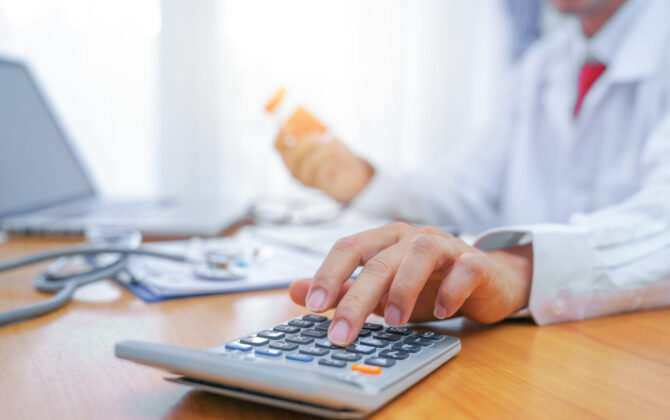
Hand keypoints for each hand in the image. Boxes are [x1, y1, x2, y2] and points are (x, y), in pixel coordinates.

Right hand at [274, 128, 373, 203]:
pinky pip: (320, 173)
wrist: (351, 172)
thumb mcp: (325, 137)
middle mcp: (293, 167)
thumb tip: (311, 116)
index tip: (291, 124)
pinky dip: (330, 162)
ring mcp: (304, 178)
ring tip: (333, 146)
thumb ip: (315, 128)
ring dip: (321, 152)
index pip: (278, 145)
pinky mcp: (317, 186)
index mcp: (290, 153)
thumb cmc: (334, 153)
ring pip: (306, 165)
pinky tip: (338, 158)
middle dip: (305, 143)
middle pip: (290, 156)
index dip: (282, 134)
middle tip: (321, 136)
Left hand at [289, 223, 532, 345]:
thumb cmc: (428, 283)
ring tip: (395, 322)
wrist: (485, 280)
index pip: (349, 247)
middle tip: (342, 333)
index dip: (329, 274)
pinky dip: (452, 289)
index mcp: (385, 240)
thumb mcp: (381, 289)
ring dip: (404, 289)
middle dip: (357, 298)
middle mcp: (412, 238)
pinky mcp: (475, 262)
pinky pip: (464, 269)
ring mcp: (446, 246)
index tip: (313, 305)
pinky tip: (443, 312)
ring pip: (420, 254)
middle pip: (379, 261)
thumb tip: (296, 291)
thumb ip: (342, 289)